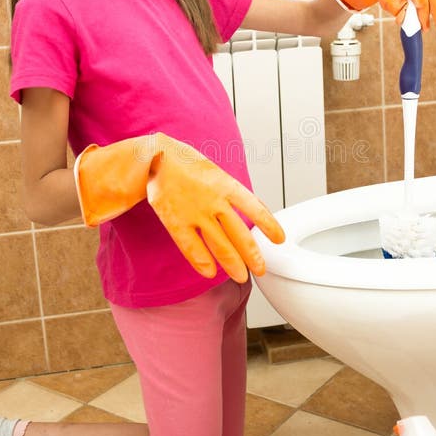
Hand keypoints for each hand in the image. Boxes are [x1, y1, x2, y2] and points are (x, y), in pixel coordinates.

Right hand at [74, 133, 284, 282]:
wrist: (156, 158)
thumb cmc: (188, 166)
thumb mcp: (217, 174)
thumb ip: (233, 194)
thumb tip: (255, 211)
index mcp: (226, 185)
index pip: (255, 208)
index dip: (269, 225)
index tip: (280, 239)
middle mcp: (213, 201)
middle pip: (239, 234)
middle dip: (253, 255)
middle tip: (261, 269)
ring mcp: (194, 213)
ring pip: (219, 245)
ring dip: (232, 264)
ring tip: (241, 277)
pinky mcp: (175, 221)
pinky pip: (191, 247)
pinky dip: (201, 262)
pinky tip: (210, 272)